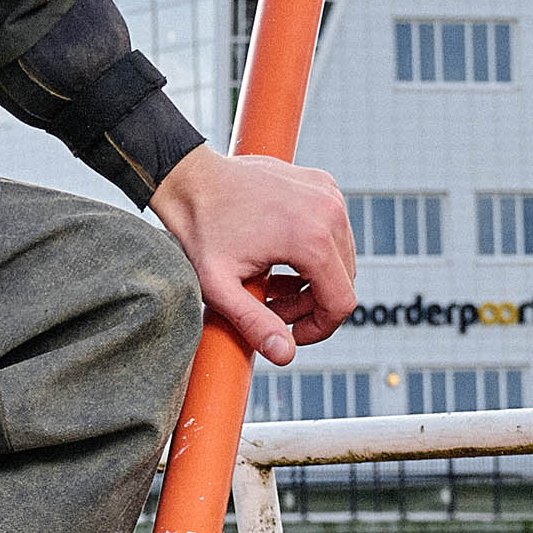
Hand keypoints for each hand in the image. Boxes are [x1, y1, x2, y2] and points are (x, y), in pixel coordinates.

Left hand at [152, 148, 355, 362]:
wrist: (189, 177)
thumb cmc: (199, 229)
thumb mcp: (219, 287)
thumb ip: (254, 325)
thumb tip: (286, 355)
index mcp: (313, 238)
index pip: (341, 303)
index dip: (319, 329)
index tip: (290, 335)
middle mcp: (329, 211)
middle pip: (343, 280)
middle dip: (312, 305)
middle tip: (270, 309)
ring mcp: (328, 193)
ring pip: (340, 258)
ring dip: (312, 281)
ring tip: (271, 287)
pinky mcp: (321, 185)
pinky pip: (332, 232)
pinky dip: (313, 252)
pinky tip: (277, 260)